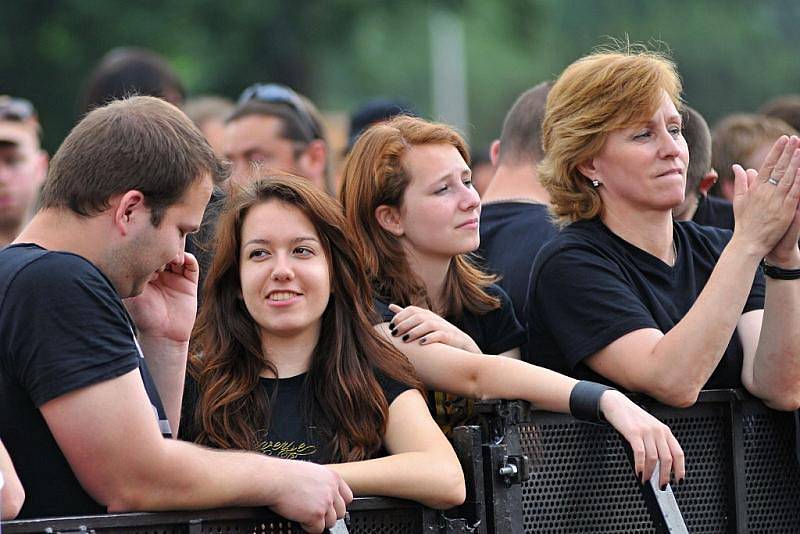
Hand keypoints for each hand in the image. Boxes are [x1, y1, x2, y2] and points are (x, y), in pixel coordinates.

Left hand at [123, 252, 199, 342]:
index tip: (146, 249)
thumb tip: (131, 254)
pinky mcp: (189, 283)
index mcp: (145, 273)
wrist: (162, 334)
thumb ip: (133, 275)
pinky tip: (182, 261)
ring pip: (179, 254)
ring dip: (176, 251)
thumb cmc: (143, 316)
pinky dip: (189, 259)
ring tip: (172, 256)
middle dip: (163, 246)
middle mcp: (160, 273)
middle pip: (164, 250)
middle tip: (160, 249)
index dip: (148, 247)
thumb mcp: (132, 292)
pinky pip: (192, 265)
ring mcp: (175, 277)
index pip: (148, 252)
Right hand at [268, 460, 352, 532]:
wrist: (274, 479)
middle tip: (315, 513)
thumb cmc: (285, 474)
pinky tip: (300, 518)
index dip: (338, 504)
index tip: (331, 507)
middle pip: (341, 512)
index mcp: (332, 477)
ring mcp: (325, 503)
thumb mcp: (310, 471)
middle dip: (329, 515)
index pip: (347, 497)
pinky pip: (318, 530)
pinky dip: (309, 527)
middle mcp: (332, 490)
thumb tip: (322, 492)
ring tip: (305, 514)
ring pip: (331, 522)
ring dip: (319, 522)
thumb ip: (321, 482)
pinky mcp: (316, 515)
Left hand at [387, 303, 480, 352]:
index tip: (390, 327)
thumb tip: (390, 306)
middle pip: (417, 316)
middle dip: (404, 324)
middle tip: (394, 334)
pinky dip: (430, 338)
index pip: (411, 310)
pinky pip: (440, 334)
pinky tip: (421, 343)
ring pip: (428, 324)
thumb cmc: (436, 332)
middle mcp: (433, 318)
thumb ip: (407, 315)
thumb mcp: (421, 322)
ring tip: (405, 339)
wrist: (460, 343)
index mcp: (426, 314)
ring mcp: (442, 326)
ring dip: (415, 331)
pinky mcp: (450, 336)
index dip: (400, 316)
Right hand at [600, 390, 684, 488]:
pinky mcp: (633, 432)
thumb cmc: (632, 418)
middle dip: (665, 476)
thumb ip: (657, 443)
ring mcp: (646, 431)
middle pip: (667, 458)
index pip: (678, 453)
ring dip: (650, 473)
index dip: (680, 469)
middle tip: (661, 485)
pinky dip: (640, 466)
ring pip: (654, 458)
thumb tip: (661, 466)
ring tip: (646, 480)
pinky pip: (640, 454)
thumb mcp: (650, 428)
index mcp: (665, 431)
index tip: (679, 481)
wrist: (616, 403)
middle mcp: (658, 431)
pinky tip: (638, 471)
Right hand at [731, 135, 799, 258]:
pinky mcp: (786, 211)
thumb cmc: (744, 222)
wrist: (749, 242)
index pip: (767, 165)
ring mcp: (776, 201)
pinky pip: (795, 193)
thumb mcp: (739, 200)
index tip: (783, 140)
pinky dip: (798, 181)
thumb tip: (738, 166)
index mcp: (755, 189)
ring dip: (795, 163)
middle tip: (795, 138)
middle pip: (779, 168)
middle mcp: (766, 192)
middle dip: (788, 152)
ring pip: (788, 178)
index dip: (776, 152)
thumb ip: (741, 182)